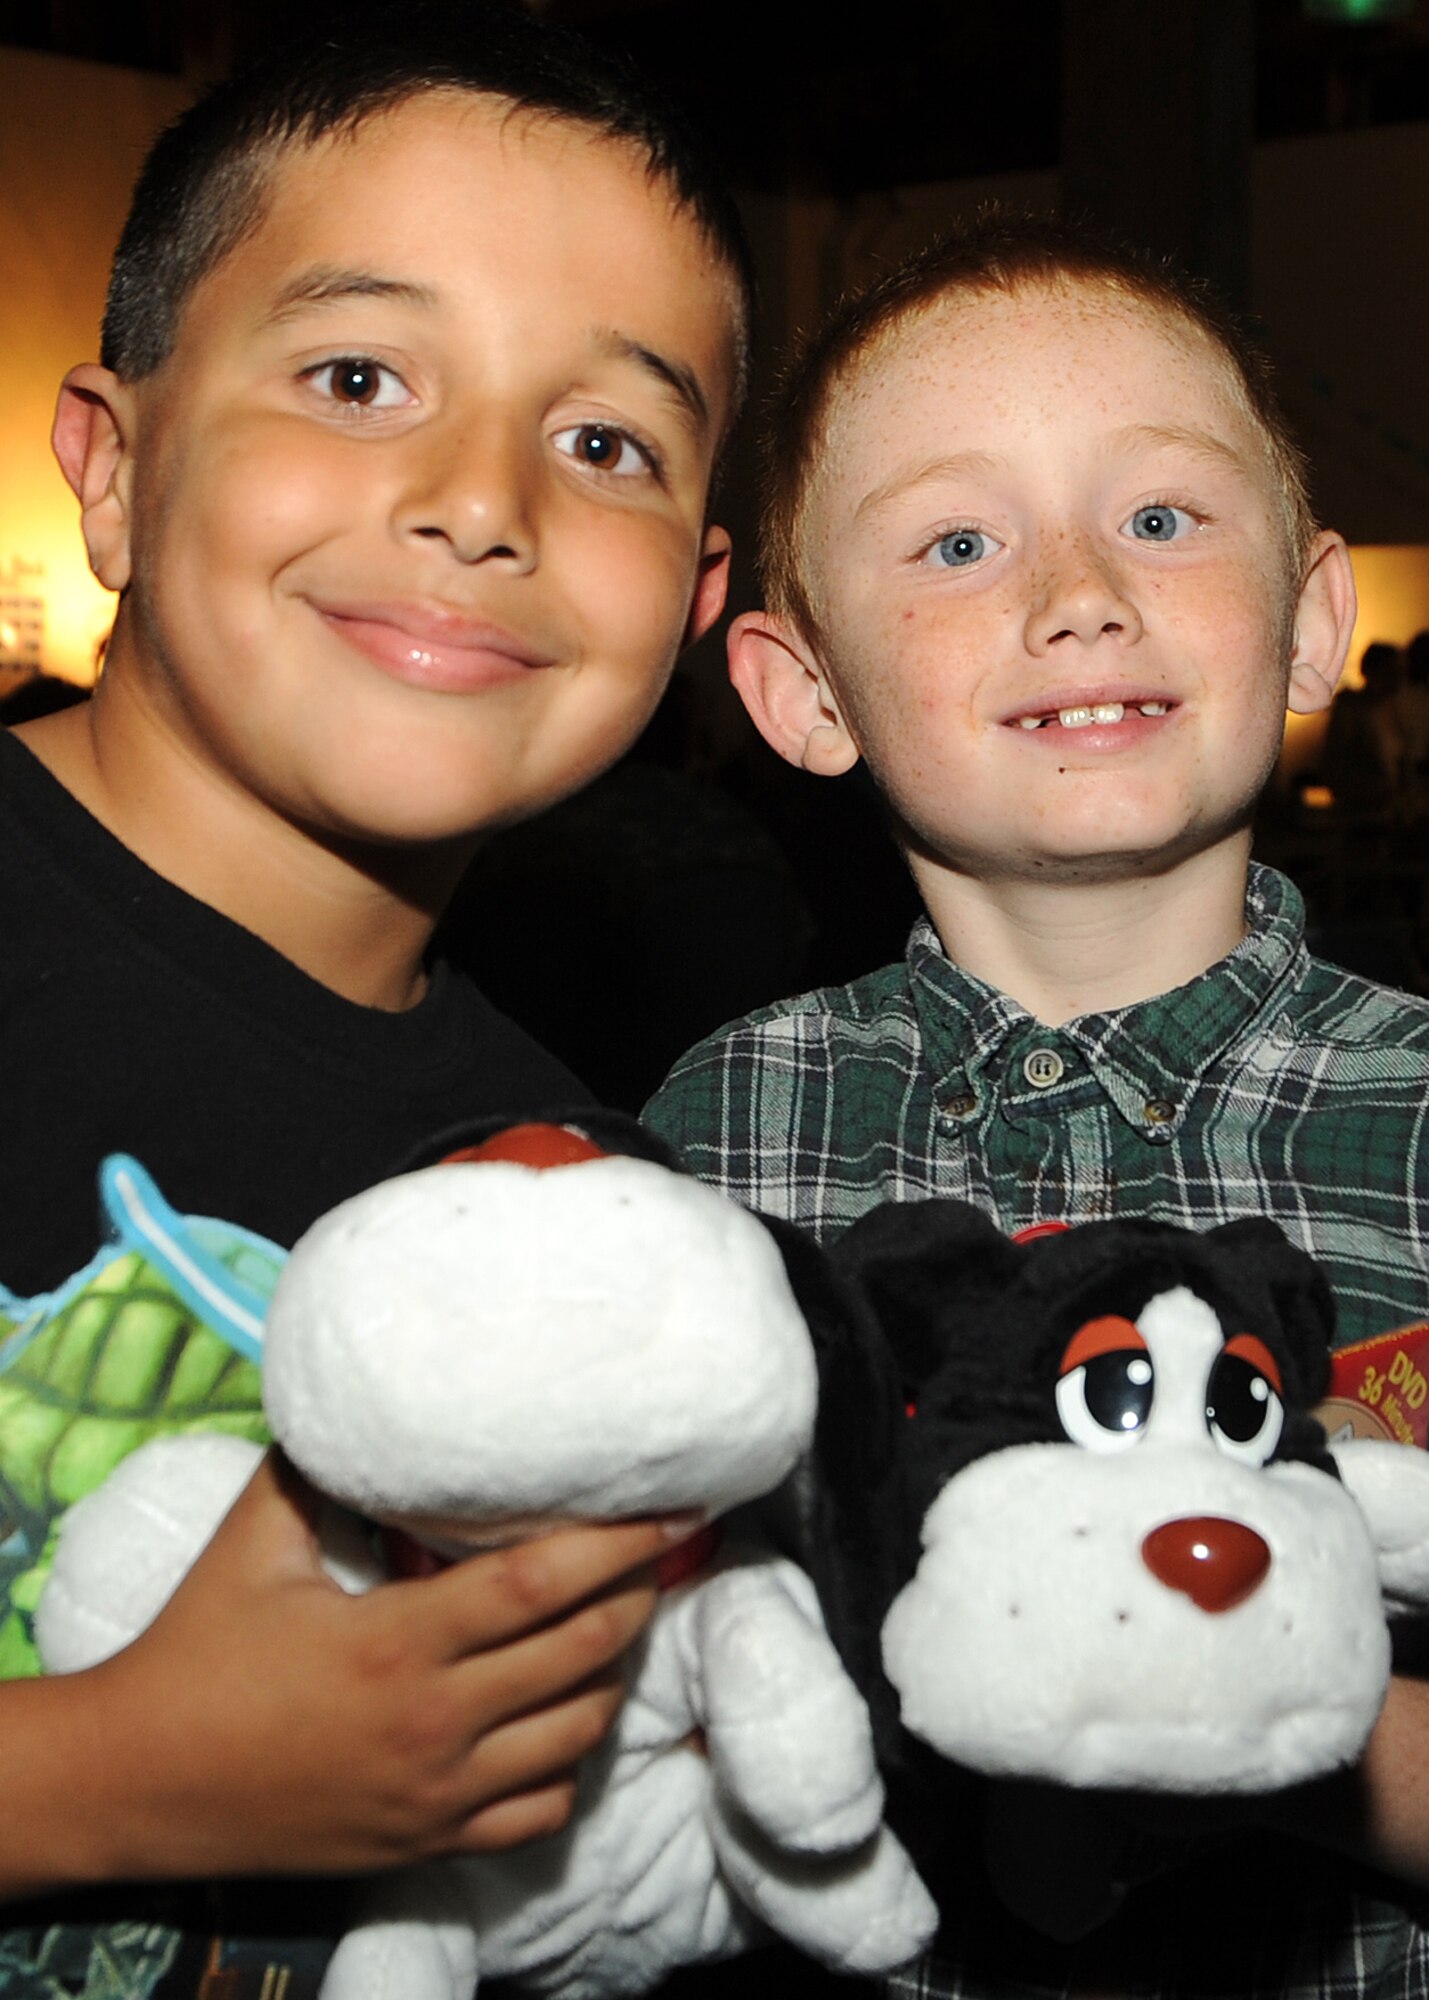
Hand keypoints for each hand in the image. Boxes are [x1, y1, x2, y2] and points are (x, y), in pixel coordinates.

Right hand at [4, 1451, 668, 1895]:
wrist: (138, 1781)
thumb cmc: (194, 1650)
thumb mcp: (252, 1540)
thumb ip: (317, 1468)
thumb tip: (360, 1404)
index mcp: (398, 1642)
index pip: (543, 1584)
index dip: (619, 1543)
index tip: (668, 1510)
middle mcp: (433, 1723)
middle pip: (582, 1652)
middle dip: (637, 1595)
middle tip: (659, 1552)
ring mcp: (436, 1793)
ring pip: (576, 1734)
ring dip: (610, 1673)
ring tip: (617, 1620)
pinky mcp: (427, 1841)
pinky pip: (538, 1812)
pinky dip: (568, 1763)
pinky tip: (563, 1717)